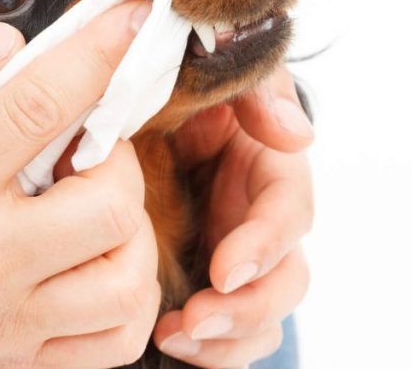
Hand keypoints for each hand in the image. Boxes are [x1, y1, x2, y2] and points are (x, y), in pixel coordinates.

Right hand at [0, 0, 159, 367]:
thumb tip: (8, 46)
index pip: (40, 106)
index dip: (98, 50)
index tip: (136, 13)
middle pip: (111, 205)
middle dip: (118, 158)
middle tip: (88, 144)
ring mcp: (2, 326)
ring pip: (127, 280)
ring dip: (130, 228)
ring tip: (92, 200)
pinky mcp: (18, 362)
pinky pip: (118, 338)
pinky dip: (128, 293)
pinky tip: (98, 257)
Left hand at [154, 68, 313, 366]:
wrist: (114, 108)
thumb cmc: (169, 85)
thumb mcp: (211, 71)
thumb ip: (254, 91)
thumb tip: (297, 136)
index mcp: (264, 164)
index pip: (289, 210)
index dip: (265, 243)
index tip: (226, 270)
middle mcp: (256, 214)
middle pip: (285, 276)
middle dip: (248, 307)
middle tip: (197, 320)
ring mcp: (231, 253)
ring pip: (260, 314)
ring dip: (228, 337)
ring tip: (175, 338)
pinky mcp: (202, 281)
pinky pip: (226, 334)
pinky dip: (209, 349)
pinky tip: (168, 343)